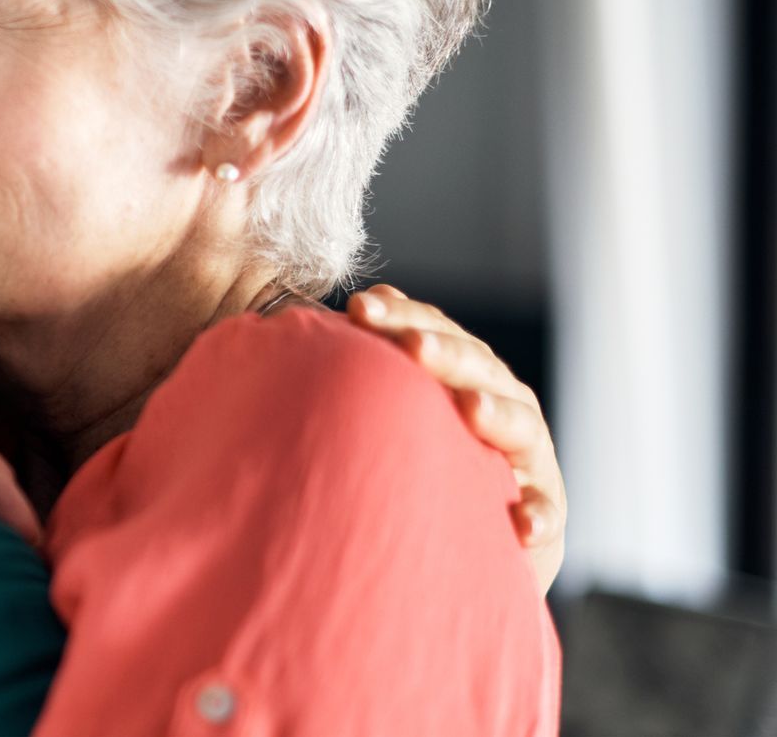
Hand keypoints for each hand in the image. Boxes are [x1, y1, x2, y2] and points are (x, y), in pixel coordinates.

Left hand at [347, 285, 565, 592]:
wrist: (462, 549)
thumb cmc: (407, 464)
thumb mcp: (390, 412)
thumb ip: (366, 368)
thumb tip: (310, 316)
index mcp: (460, 372)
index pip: (432, 331)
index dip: (401, 315)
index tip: (358, 308)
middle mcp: (499, 405)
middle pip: (477, 367)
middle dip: (446, 352)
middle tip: (412, 346)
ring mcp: (527, 459)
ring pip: (520, 427)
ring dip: (498, 415)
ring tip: (472, 410)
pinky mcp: (543, 518)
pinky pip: (546, 515)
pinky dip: (538, 515)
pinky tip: (523, 521)